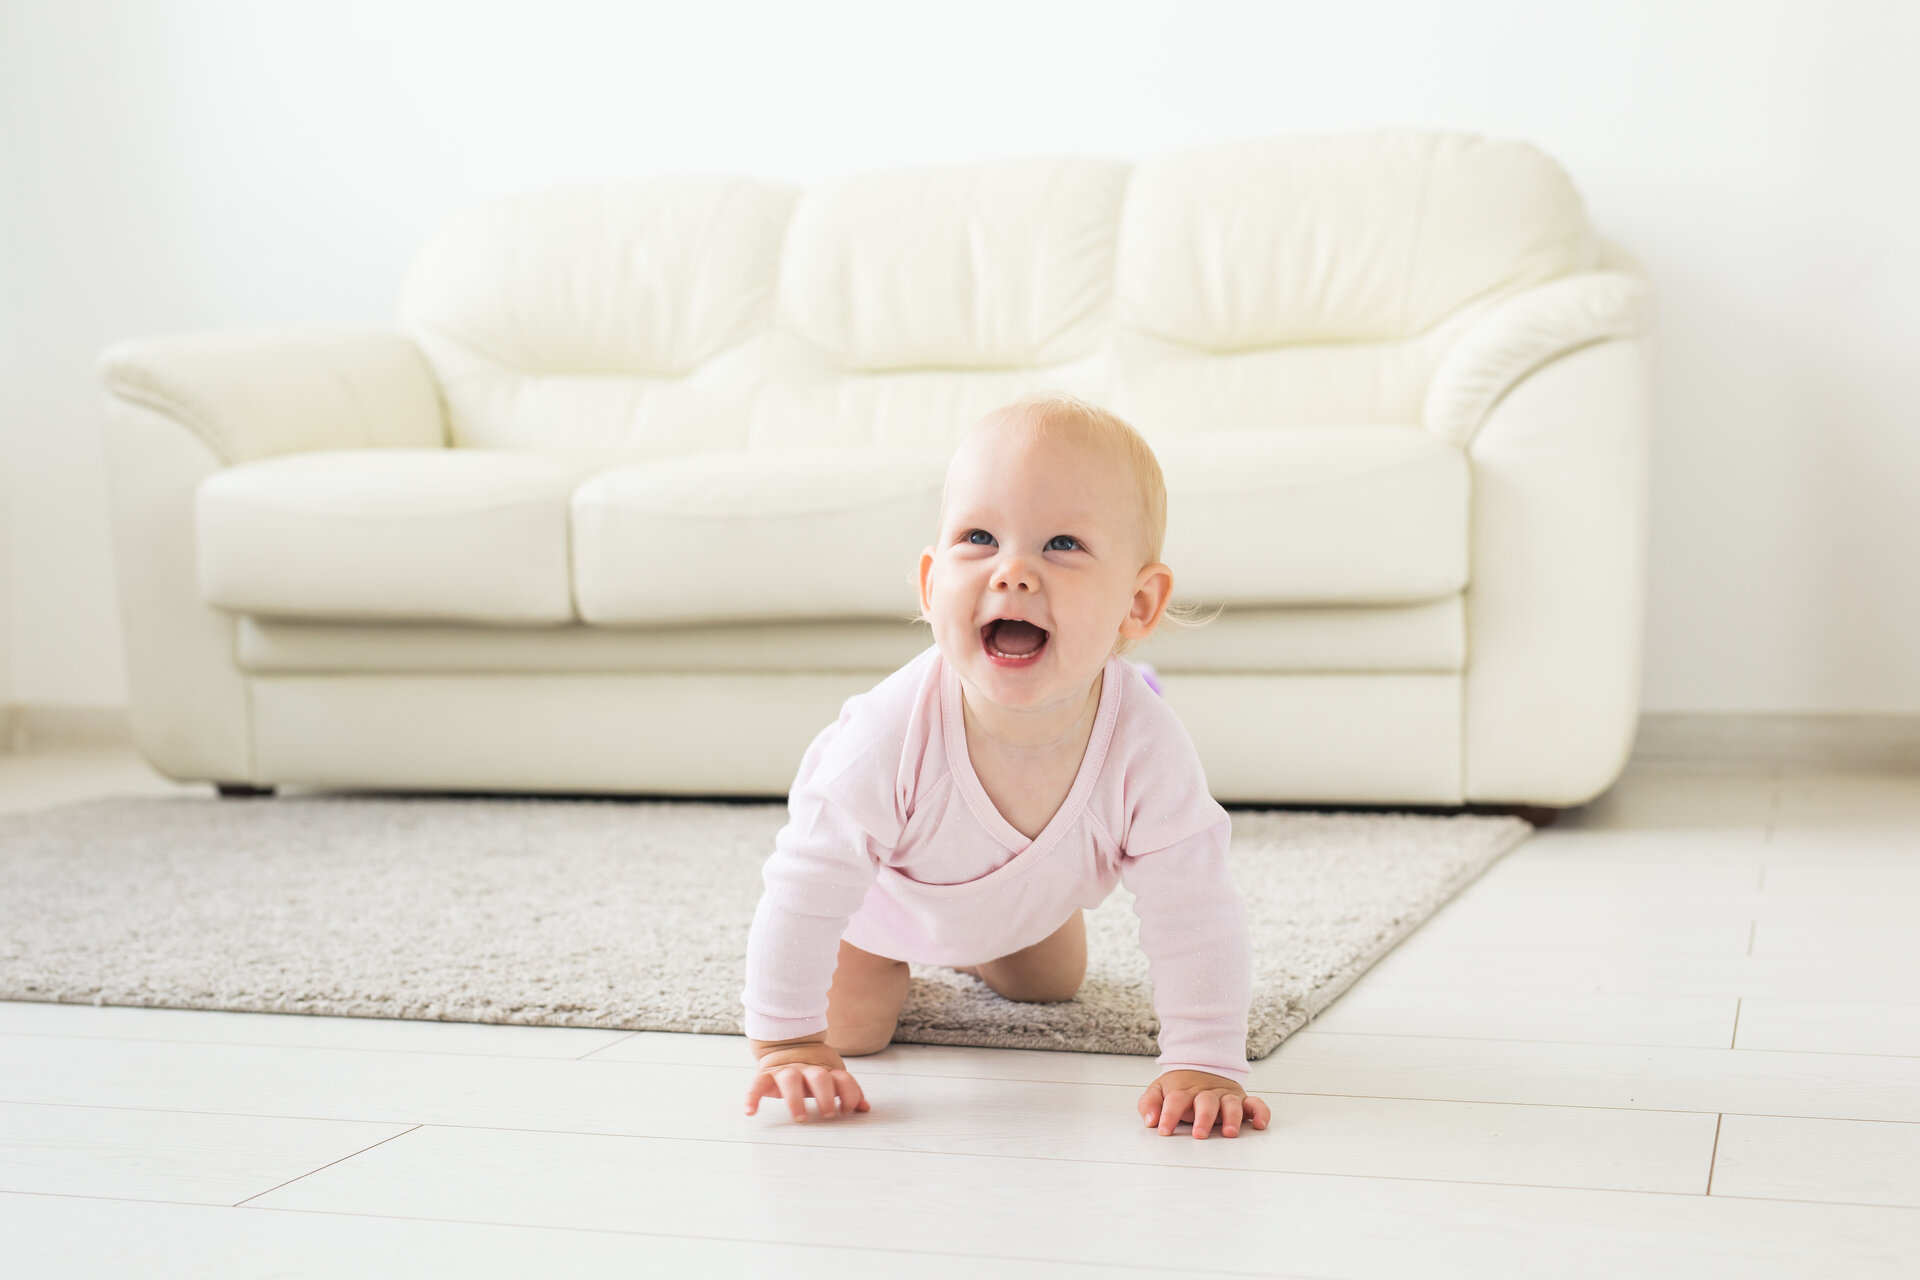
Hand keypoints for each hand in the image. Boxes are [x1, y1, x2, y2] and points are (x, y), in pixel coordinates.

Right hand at [744, 1039, 870, 1122]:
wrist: (787, 1042)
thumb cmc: (813, 1069)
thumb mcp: (832, 1077)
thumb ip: (848, 1092)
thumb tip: (865, 1108)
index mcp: (826, 1070)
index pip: (842, 1078)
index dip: (849, 1093)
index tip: (848, 1110)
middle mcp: (807, 1069)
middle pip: (818, 1077)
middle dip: (825, 1096)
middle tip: (827, 1114)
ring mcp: (786, 1071)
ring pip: (790, 1079)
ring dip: (796, 1099)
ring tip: (800, 1117)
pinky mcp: (766, 1075)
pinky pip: (756, 1084)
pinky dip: (752, 1097)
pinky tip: (751, 1112)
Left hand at [1138, 1069, 1270, 1138]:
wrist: (1201, 1066)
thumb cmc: (1179, 1087)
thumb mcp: (1159, 1090)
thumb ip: (1150, 1103)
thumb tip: (1150, 1120)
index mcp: (1184, 1091)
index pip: (1176, 1100)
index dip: (1169, 1114)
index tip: (1163, 1130)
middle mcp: (1207, 1094)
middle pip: (1206, 1102)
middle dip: (1203, 1118)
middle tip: (1199, 1134)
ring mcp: (1225, 1096)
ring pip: (1231, 1104)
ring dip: (1231, 1117)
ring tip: (1229, 1133)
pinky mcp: (1242, 1100)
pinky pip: (1256, 1104)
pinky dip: (1261, 1112)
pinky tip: (1260, 1124)